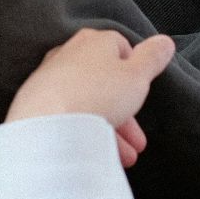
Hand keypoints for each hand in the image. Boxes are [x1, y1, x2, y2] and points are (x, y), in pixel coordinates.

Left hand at [7, 29, 175, 167]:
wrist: (48, 125)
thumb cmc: (96, 95)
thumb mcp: (137, 76)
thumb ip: (152, 58)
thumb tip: (164, 42)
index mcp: (94, 41)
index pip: (122, 48)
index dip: (136, 73)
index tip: (142, 94)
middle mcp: (69, 54)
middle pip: (105, 82)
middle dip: (125, 113)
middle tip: (137, 141)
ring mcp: (49, 79)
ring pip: (87, 103)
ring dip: (108, 129)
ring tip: (123, 157)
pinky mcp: (35, 103)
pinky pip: (68, 116)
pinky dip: (84, 132)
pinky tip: (97, 152)